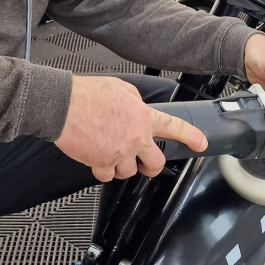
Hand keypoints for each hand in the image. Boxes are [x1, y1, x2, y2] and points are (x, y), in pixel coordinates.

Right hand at [55, 75, 207, 181]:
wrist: (64, 106)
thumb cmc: (87, 94)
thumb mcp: (121, 88)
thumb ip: (135, 101)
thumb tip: (138, 108)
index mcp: (143, 116)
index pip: (175, 128)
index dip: (191, 137)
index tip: (200, 144)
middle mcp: (136, 137)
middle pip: (156, 162)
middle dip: (152, 166)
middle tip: (146, 164)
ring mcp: (120, 152)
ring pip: (129, 172)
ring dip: (121, 166)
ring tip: (110, 154)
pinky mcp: (102, 163)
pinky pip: (107, 176)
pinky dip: (102, 171)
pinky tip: (97, 159)